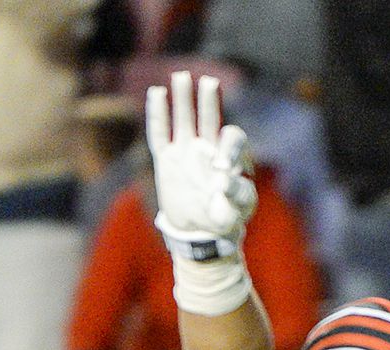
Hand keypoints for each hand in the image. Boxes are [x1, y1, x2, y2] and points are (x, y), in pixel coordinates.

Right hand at [146, 71, 256, 314]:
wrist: (200, 231)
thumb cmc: (222, 221)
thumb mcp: (232, 215)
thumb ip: (232, 200)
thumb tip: (224, 182)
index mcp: (228, 159)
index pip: (230, 140)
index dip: (229, 147)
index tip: (223, 168)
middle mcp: (208, 149)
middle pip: (209, 118)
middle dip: (209, 101)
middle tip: (209, 82)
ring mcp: (186, 152)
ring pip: (185, 119)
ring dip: (184, 99)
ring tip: (181, 77)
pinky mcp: (167, 160)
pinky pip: (160, 134)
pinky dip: (158, 114)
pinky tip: (157, 93)